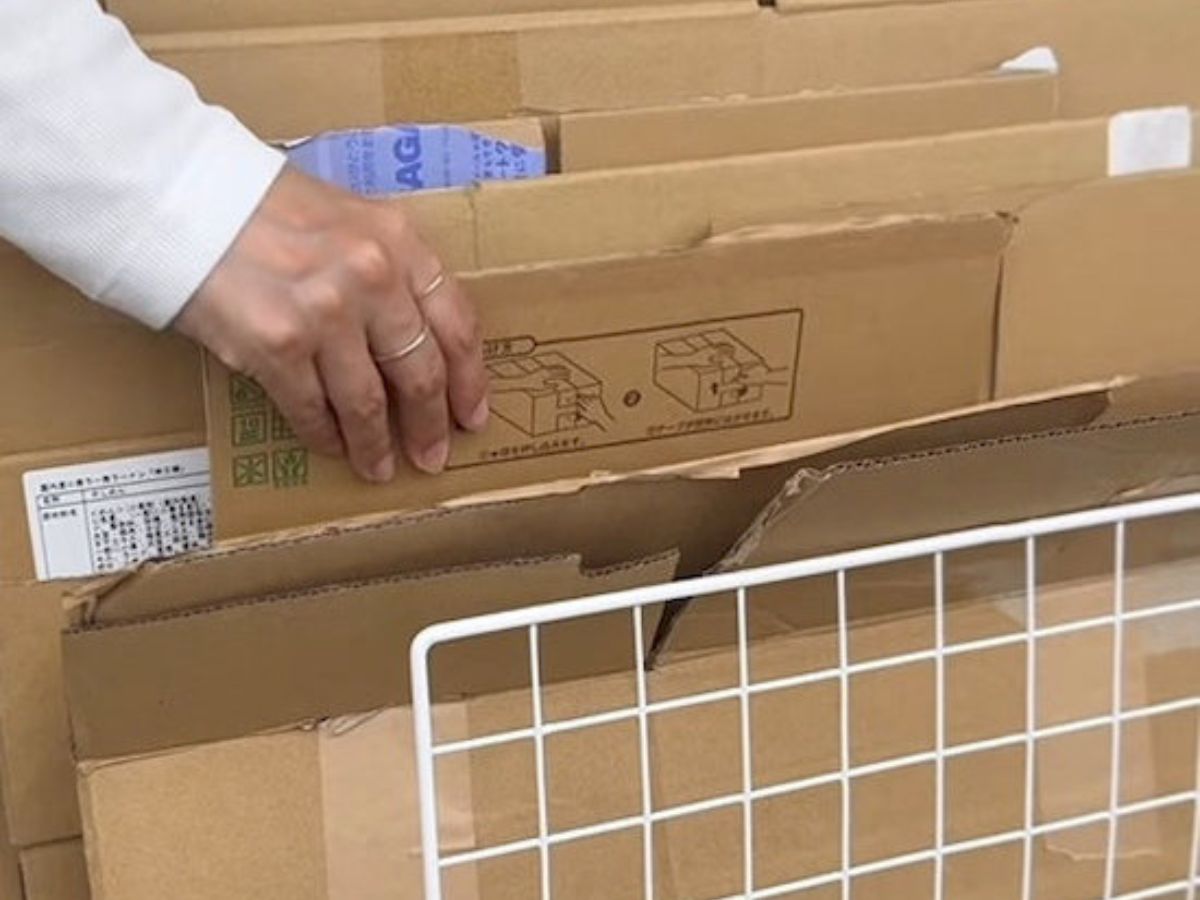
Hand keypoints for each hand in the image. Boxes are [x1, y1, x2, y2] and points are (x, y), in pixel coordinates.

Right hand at [175, 167, 488, 482]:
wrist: (182, 196)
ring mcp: (326, 314)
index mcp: (399, 241)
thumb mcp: (348, 218)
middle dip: (430, 425)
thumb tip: (417, 336)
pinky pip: (313, 409)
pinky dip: (324, 436)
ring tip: (380, 467)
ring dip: (376, 445)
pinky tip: (331, 447)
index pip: (457, 325)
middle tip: (433, 456)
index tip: (472, 415)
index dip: (470, 380)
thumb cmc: (264, 206)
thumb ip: (389, 268)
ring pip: (368, 403)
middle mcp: (372, 277)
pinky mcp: (277, 346)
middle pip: (419, 373)